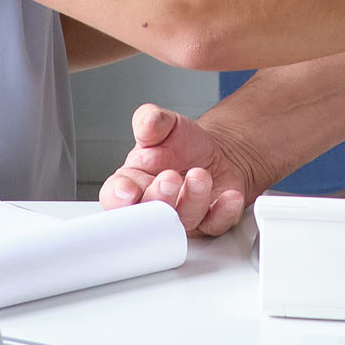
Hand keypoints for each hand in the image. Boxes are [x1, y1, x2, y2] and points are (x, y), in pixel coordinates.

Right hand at [97, 104, 264, 235]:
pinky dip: (224, 211)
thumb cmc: (182, 144)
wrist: (215, 152)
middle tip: (169, 178)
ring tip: (200, 175)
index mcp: (133, 182)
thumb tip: (148, 123)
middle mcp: (155, 204)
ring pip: (183, 220)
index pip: (115, 198)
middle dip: (158, 198)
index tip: (128, 191)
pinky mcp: (210, 221)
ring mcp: (182, 215)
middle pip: (148, 216)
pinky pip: (216, 223)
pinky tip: (229, 196)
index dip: (117, 198)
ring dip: (193, 199)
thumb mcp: (165, 124)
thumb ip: (151, 120)